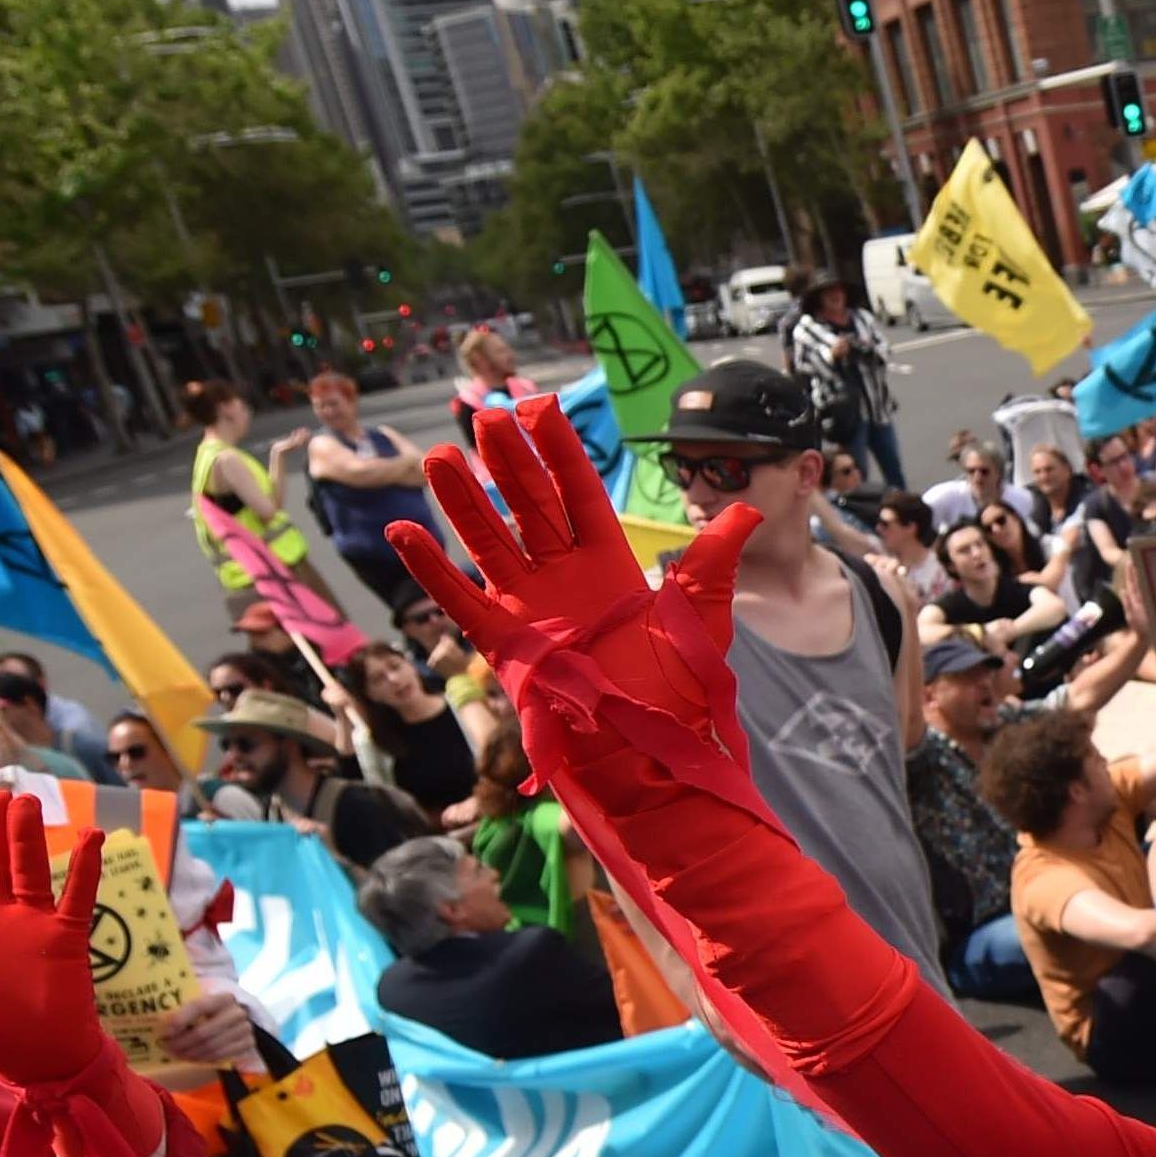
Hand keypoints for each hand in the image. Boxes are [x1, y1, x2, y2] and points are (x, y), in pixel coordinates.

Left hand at [156, 987, 260, 1068]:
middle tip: (167, 1047)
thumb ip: (181, 1004)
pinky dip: (204, 1059)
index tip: (165, 1032)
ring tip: (176, 1054)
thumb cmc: (208, 1010)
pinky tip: (193, 1058)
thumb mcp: (198, 1001)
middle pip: (203, 1032)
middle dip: (181, 1043)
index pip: (199, 1006)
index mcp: (222, 997)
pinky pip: (221, 1056)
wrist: (233, 1017)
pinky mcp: (248, 1043)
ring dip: (190, 1053)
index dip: (180, 1019)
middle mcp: (237, 1012)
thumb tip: (152, 1010)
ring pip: (211, 1047)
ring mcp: (245, 1029)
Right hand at [403, 403, 745, 754]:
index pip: (577, 493)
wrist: (650, 749)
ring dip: (463, 501)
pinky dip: (431, 570)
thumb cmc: (676, 688)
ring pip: (489, 541)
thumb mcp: (701, 615)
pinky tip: (403, 533)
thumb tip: (752, 507)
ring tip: (440, 455)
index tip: (539, 407)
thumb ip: (713, 559)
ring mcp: (530, 607)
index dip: (558, 451)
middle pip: (528, 506)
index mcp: (608, 563)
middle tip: (486, 414)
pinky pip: (460, 600)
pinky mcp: (504, 644)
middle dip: (509, 462)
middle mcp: (563, 577)